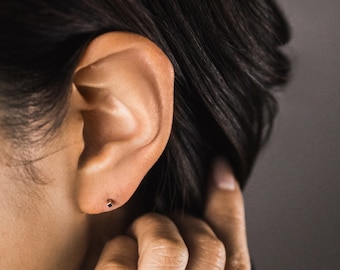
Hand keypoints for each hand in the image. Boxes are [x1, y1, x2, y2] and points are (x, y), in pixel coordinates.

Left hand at [94, 158, 250, 268]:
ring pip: (166, 245)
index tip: (220, 168)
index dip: (230, 206)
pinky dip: (113, 256)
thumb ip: (198, 245)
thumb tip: (219, 175)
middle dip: (179, 228)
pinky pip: (119, 262)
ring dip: (146, 234)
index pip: (234, 256)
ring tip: (132, 247)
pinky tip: (107, 269)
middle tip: (153, 230)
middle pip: (207, 246)